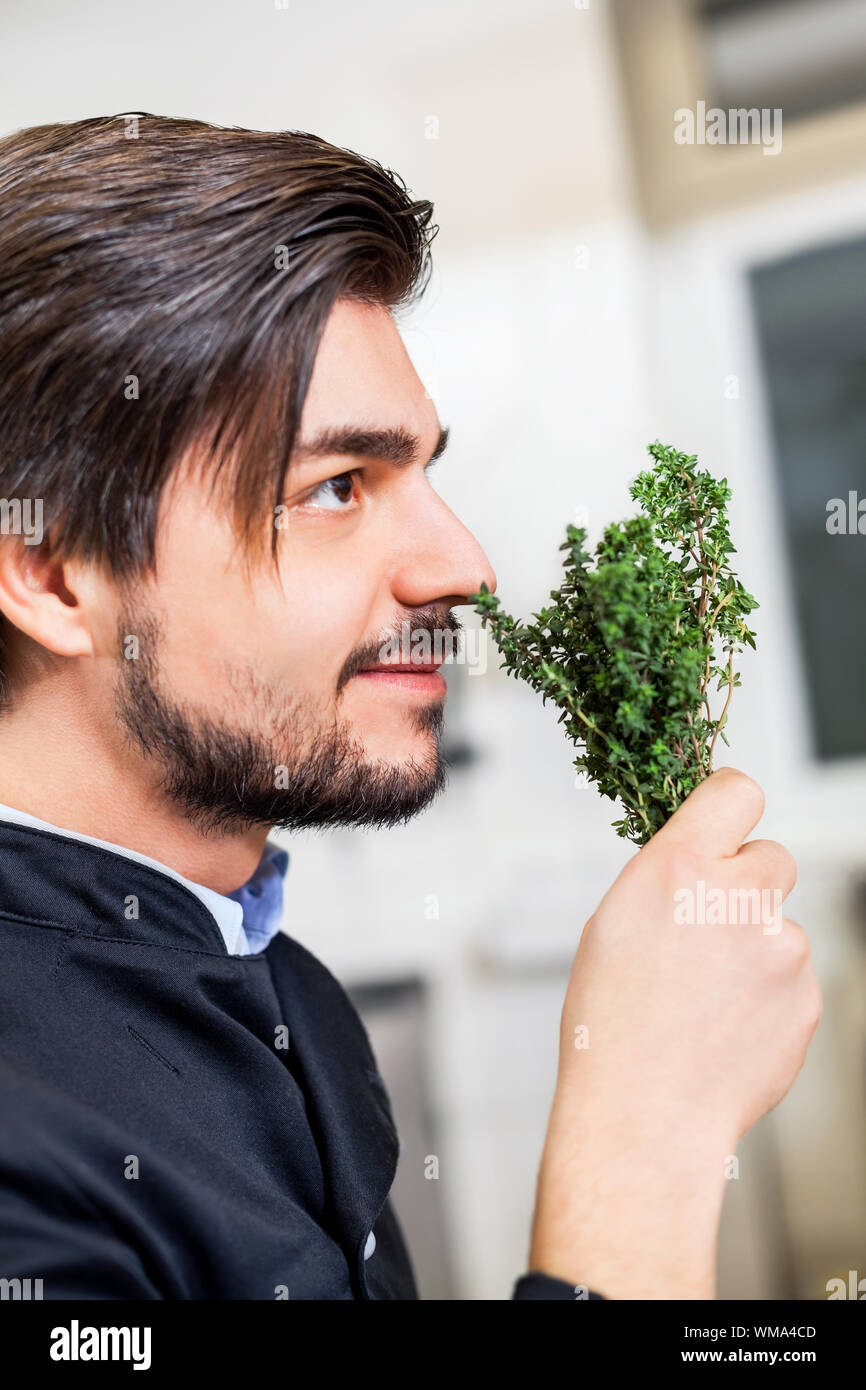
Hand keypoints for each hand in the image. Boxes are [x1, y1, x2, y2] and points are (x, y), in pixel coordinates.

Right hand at [528, 767, 821, 1297]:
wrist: (644, 1115)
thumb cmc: (611, 1025)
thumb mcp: (613, 922)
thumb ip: (669, 876)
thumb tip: (703, 857)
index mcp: (677, 869)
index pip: (736, 792)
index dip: (729, 811)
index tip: (723, 829)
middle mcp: (738, 899)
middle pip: (772, 857)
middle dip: (746, 884)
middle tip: (706, 931)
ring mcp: (782, 950)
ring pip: (779, 926)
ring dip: (752, 949)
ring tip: (703, 1000)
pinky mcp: (807, 998)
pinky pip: (791, 978)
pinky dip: (766, 996)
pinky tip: (723, 1027)